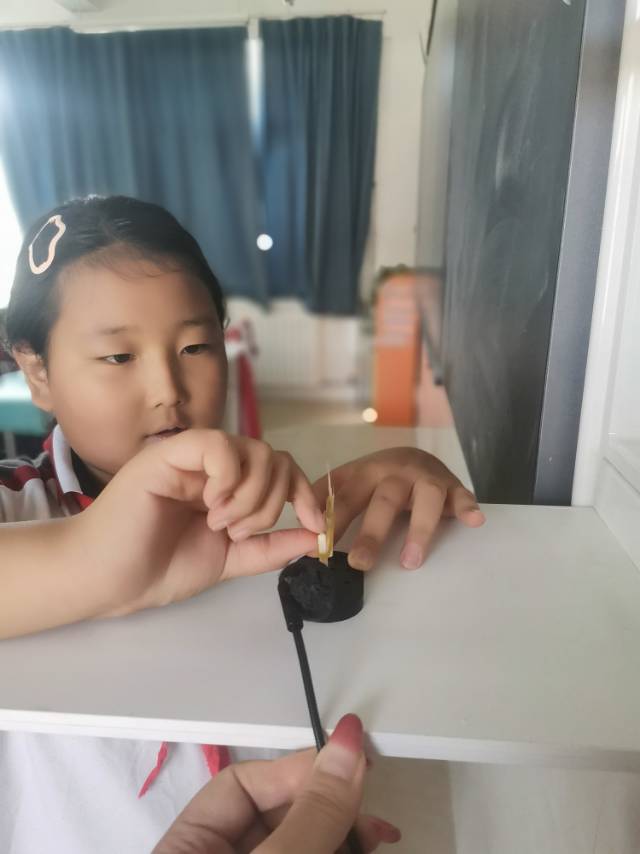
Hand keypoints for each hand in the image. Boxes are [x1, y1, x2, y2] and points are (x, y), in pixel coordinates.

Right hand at [82, 429, 325, 617]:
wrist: (109, 579)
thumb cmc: (158, 567)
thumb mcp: (229, 560)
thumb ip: (271, 548)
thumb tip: (315, 536)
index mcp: (228, 486)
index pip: (281, 469)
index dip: (303, 494)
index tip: (315, 525)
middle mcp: (213, 466)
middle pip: (274, 457)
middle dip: (273, 501)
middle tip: (240, 532)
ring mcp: (191, 457)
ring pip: (253, 450)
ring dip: (251, 494)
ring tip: (221, 523)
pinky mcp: (169, 453)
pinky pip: (218, 444)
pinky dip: (228, 475)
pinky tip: (210, 503)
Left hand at [153, 714, 400, 853]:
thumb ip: (312, 811)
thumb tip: (348, 742)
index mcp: (186, 847)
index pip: (243, 783)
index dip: (299, 770)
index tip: (353, 762)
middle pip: (280, 813)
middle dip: (332, 808)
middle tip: (374, 813)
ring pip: (304, 840)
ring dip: (345, 833)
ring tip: (378, 836)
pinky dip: (342, 850)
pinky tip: (368, 847)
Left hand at [314, 448, 484, 571]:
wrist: (413, 454)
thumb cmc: (375, 479)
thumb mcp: (348, 483)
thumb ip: (325, 500)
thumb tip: (297, 526)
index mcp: (365, 473)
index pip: (346, 497)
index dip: (332, 522)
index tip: (319, 548)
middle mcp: (395, 473)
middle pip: (384, 501)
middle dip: (371, 532)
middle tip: (360, 563)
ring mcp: (425, 478)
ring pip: (424, 499)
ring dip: (418, 530)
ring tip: (410, 562)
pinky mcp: (451, 486)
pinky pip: (461, 495)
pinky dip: (466, 506)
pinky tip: (473, 520)